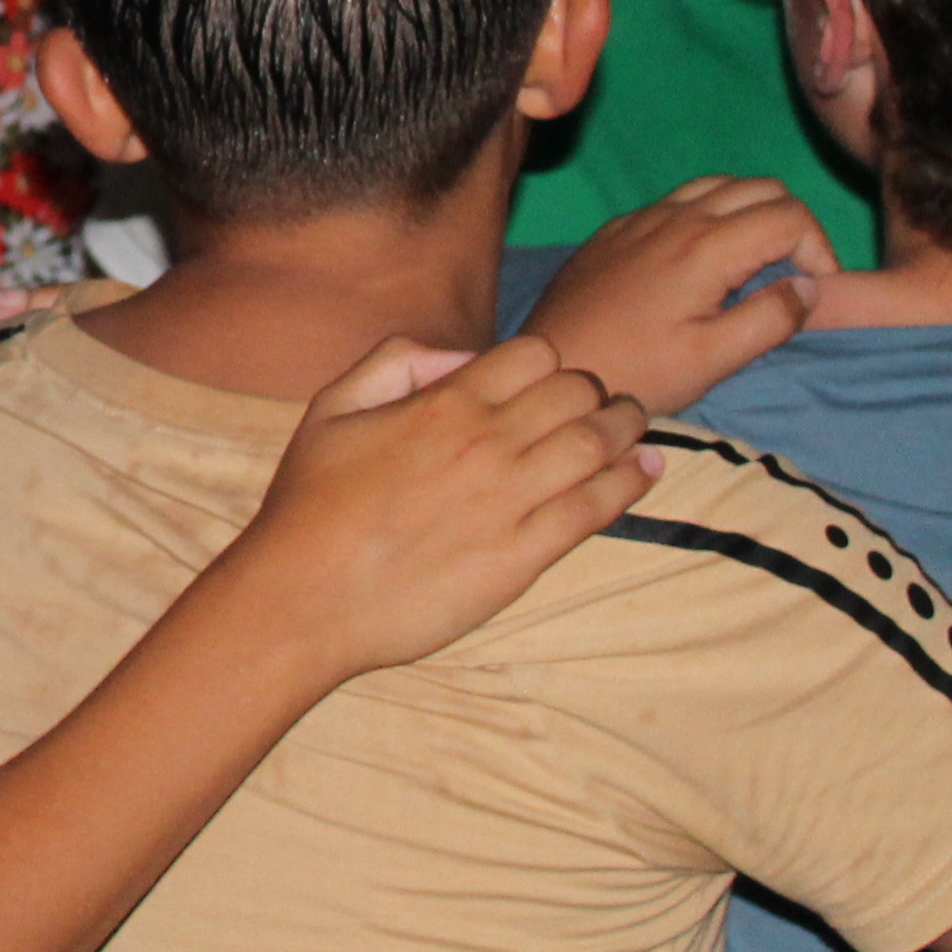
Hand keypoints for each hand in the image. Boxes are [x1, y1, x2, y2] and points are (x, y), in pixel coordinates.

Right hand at [217, 333, 654, 682]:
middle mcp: (485, 444)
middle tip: (600, 404)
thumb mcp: (331, 407)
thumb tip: (460, 357)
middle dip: (596, 391)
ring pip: (597, 444)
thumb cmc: (310, 503)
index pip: (534, 354)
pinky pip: (595, 508)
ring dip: (625, 429)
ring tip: (633, 429)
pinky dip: (630, 483)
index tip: (548, 382)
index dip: (549, 362)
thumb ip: (394, 361)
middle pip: (577, 393)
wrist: (307, 596)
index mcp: (442, 403)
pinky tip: (644, 471)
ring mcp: (509, 500)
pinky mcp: (523, 556)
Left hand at [526, 175, 834, 413]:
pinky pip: (680, 198)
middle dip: (793, 224)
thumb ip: (770, 319)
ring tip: (758, 263)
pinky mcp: (618, 228)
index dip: (819, 250)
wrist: (553, 365)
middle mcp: (675, 217)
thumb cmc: (637, 370)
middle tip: (794, 274)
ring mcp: (642, 217)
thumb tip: (809, 286)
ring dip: (752, 212)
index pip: (790, 215)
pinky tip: (706, 260)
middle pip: (761, 187)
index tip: (815, 292)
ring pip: (720, 184)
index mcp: (706, 246)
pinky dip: (712, 214)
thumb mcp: (713, 358)